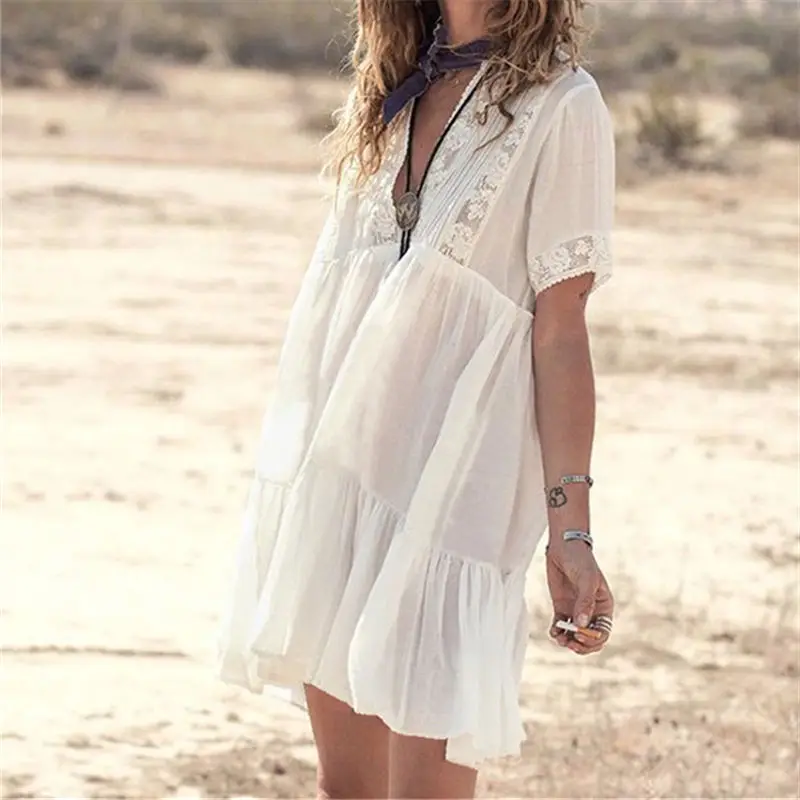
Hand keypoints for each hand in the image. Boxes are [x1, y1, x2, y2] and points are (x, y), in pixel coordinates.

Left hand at [546, 540, 613, 654]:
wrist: (563, 547)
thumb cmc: (581, 560)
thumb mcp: (587, 580)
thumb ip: (585, 602)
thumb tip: (581, 625)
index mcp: (603, 607)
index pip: (603, 632)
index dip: (593, 639)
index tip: (580, 635)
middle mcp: (591, 612)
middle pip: (590, 638)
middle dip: (581, 645)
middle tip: (570, 643)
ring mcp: (575, 610)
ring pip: (574, 635)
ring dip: (568, 641)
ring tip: (560, 639)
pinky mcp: (561, 607)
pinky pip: (560, 626)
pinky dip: (557, 633)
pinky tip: (553, 632)